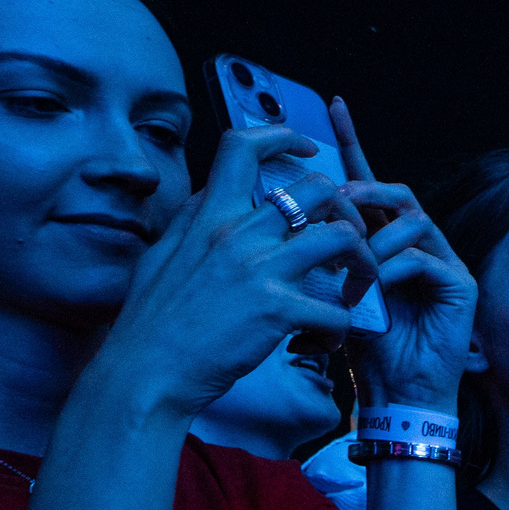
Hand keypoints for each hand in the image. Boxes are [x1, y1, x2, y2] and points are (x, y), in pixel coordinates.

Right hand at [94, 126, 377, 417]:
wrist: (145, 372)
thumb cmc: (154, 321)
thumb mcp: (163, 255)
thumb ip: (193, 222)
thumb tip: (209, 194)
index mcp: (209, 216)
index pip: (243, 146)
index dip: (283, 136)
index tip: (309, 148)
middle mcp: (237, 232)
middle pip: (319, 188)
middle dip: (348, 211)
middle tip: (350, 243)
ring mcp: (260, 269)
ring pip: (345, 238)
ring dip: (363, 266)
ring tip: (352, 292)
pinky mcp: (278, 310)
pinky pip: (338, 310)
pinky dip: (339, 330)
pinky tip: (319, 342)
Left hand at [328, 98, 474, 410]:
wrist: (396, 395)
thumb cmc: (363, 349)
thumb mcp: (330, 292)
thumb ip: (321, 254)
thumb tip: (293, 219)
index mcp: (383, 241)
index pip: (368, 184)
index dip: (353, 144)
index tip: (332, 105)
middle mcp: (417, 245)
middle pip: (396, 192)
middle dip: (365, 187)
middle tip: (339, 197)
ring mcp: (442, 263)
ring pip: (412, 220)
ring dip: (376, 238)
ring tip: (356, 266)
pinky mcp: (460, 285)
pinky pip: (424, 257)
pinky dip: (394, 268)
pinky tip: (376, 288)